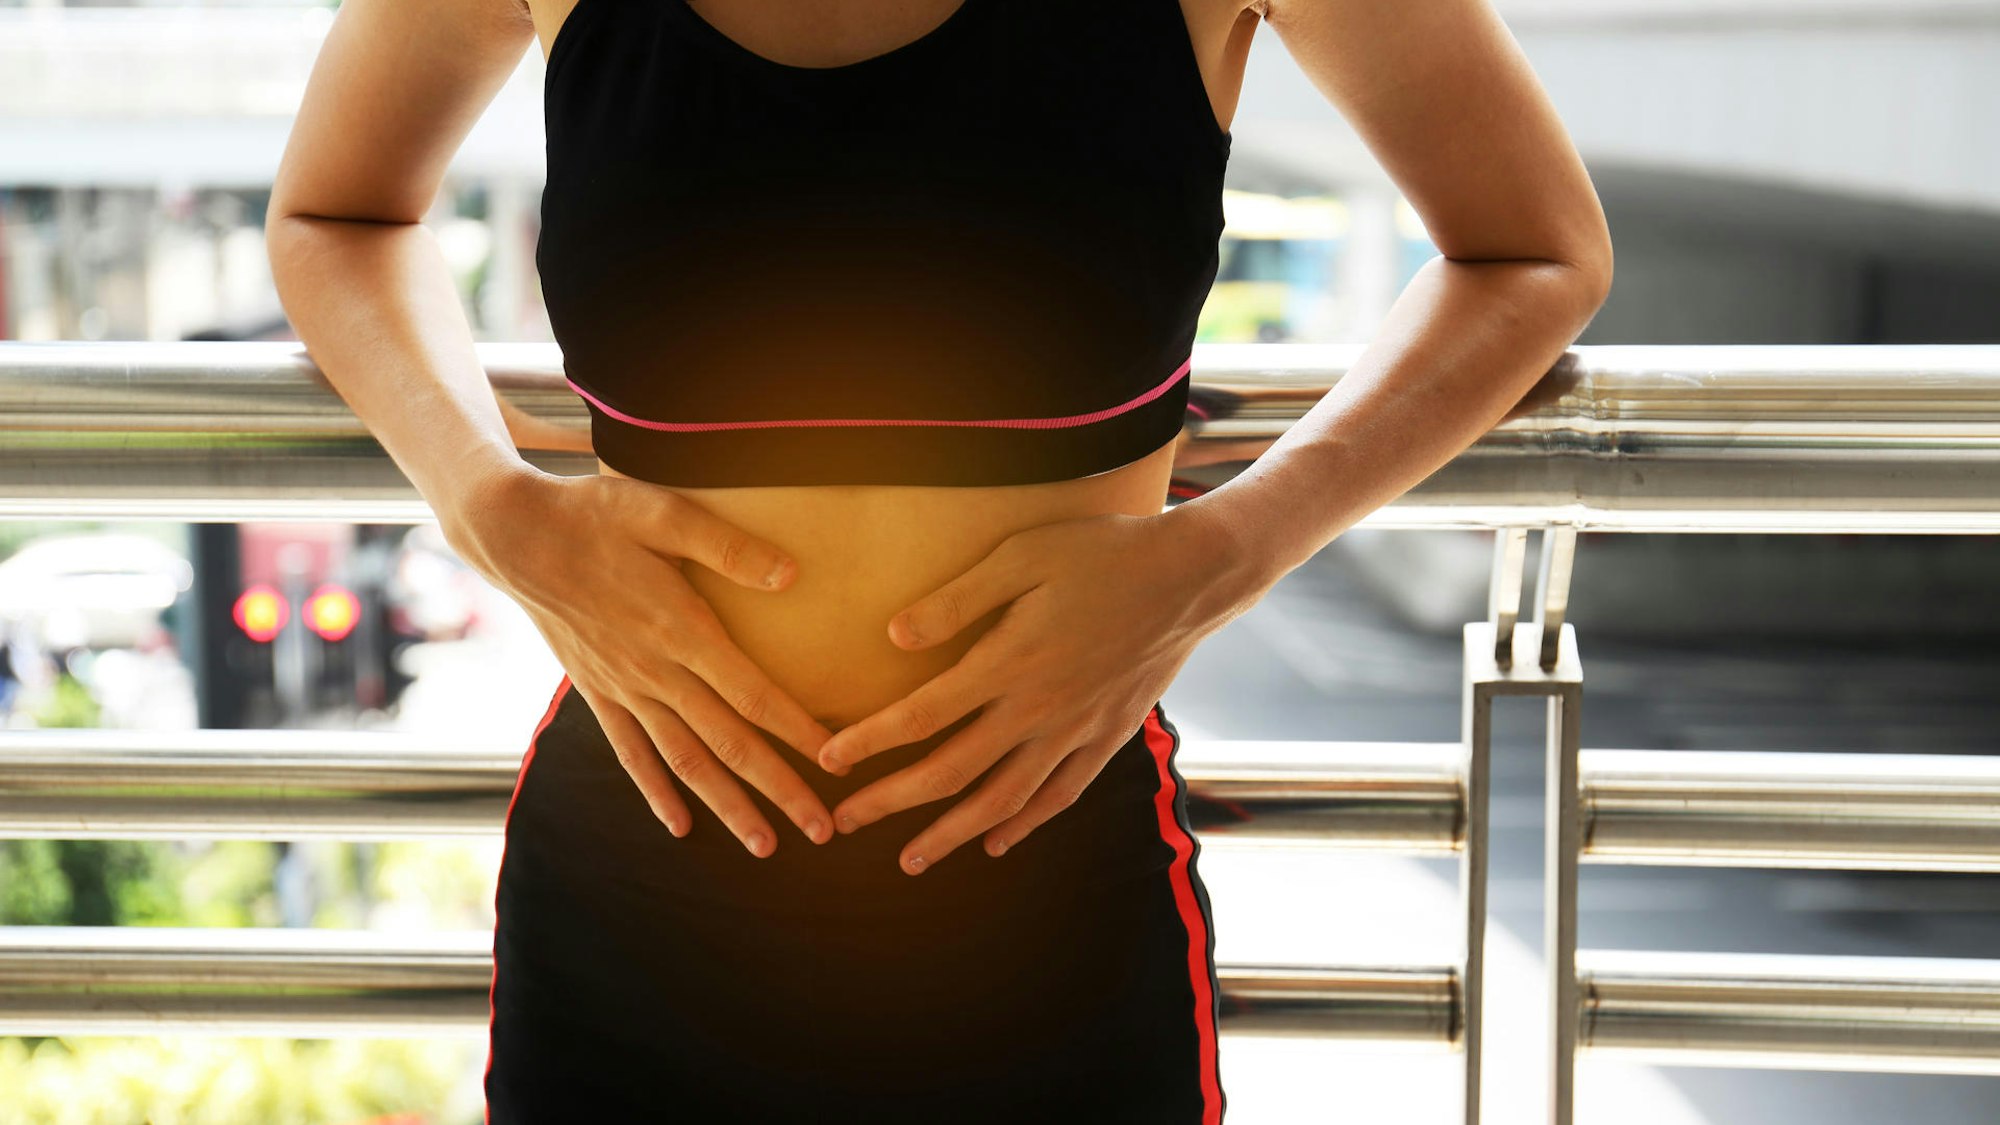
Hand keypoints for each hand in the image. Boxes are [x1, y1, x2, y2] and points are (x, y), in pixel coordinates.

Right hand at [443, 464, 835, 856]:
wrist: (513, 535)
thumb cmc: (593, 515)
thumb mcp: (662, 511)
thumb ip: (726, 546)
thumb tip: (790, 575)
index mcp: (681, 628)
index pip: (753, 694)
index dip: (798, 731)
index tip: (837, 761)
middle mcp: (655, 671)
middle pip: (728, 743)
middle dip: (779, 790)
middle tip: (823, 830)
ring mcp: (623, 689)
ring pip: (684, 761)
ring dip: (727, 807)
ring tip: (765, 847)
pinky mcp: (597, 693)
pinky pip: (630, 754)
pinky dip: (656, 793)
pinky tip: (681, 826)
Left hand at [814, 501, 1256, 873]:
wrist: (1190, 577)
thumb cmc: (1101, 553)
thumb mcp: (1022, 556)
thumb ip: (958, 600)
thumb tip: (893, 638)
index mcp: (1010, 661)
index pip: (923, 715)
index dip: (870, 741)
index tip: (826, 760)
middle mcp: (1040, 708)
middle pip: (951, 771)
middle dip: (891, 800)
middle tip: (841, 823)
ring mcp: (1077, 730)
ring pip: (1003, 799)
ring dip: (950, 833)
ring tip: (909, 859)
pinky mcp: (1108, 737)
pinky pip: (1059, 795)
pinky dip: (1023, 824)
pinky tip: (994, 842)